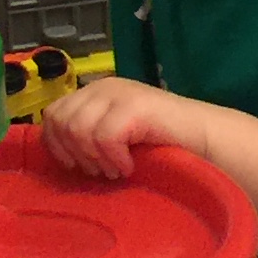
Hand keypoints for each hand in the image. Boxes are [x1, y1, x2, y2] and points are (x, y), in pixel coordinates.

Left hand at [36, 76, 211, 180]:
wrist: (204, 140)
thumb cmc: (159, 146)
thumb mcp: (113, 138)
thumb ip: (86, 136)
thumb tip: (55, 154)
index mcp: (93, 93)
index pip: (52, 114)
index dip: (57, 144)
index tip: (78, 166)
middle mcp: (102, 87)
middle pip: (61, 122)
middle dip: (76, 154)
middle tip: (101, 169)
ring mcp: (119, 94)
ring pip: (78, 129)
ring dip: (95, 158)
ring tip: (116, 169)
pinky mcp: (135, 106)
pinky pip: (104, 137)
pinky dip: (115, 160)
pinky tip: (130, 167)